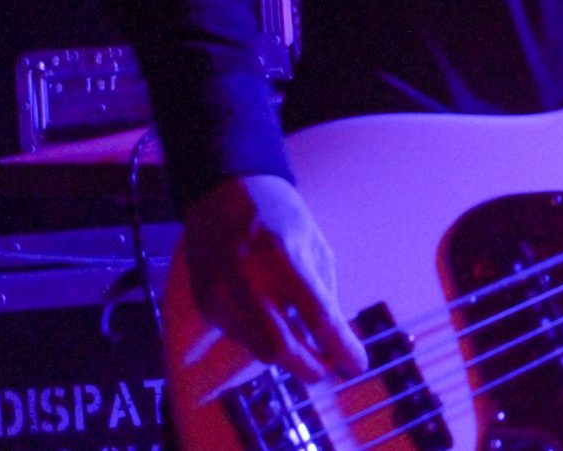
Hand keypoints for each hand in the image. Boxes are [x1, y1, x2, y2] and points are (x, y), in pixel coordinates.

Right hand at [183, 174, 364, 381]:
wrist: (222, 192)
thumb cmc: (279, 215)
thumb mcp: (313, 244)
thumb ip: (324, 293)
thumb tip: (336, 342)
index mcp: (282, 255)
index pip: (316, 315)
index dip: (340, 346)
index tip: (357, 365)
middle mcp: (246, 278)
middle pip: (279, 347)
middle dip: (308, 368)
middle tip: (328, 370)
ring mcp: (220, 293)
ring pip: (258, 349)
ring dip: (287, 355)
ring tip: (306, 345)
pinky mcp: (205, 304)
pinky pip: (241, 337)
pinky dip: (263, 338)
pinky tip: (273, 321)